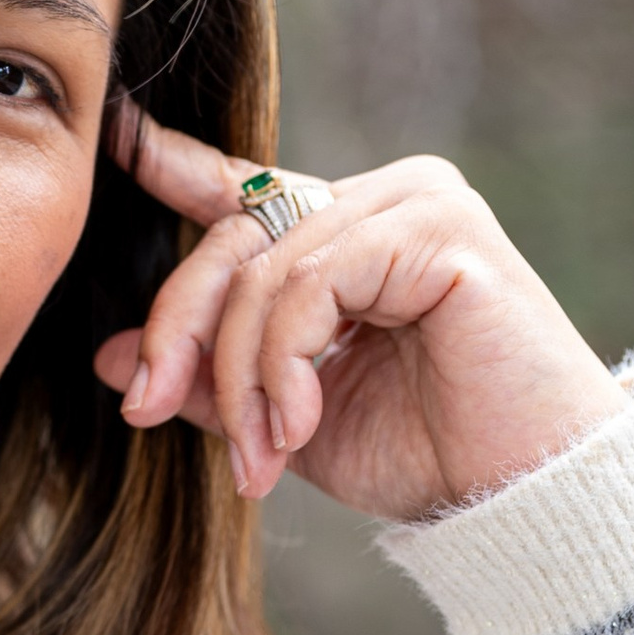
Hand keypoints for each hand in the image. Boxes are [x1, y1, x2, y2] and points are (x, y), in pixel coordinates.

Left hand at [93, 109, 621, 522]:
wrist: (527, 498)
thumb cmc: (431, 456)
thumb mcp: (291, 420)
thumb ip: (212, 380)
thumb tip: (106, 357)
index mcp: (353, 234)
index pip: (246, 192)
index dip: (175, 164)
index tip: (114, 136)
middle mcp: (386, 199)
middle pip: (232, 238)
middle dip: (178, 332)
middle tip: (144, 409)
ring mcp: (416, 203)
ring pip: (264, 271)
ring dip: (241, 374)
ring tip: (257, 458)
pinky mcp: (440, 229)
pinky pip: (312, 283)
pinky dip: (284, 361)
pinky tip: (298, 422)